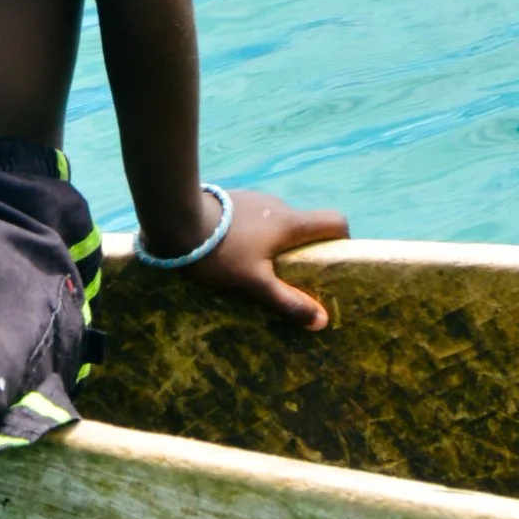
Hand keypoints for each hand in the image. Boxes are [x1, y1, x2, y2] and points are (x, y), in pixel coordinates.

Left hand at [188, 192, 348, 330]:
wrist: (177, 218)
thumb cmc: (221, 252)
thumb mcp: (255, 282)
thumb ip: (287, 301)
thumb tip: (322, 321)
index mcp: (291, 222)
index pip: (335, 220)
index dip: (340, 239)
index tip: (330, 261)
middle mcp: (278, 204)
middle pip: (304, 224)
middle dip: (302, 247)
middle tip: (287, 273)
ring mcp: (254, 198)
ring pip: (276, 220)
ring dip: (273, 239)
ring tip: (253, 263)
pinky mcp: (232, 198)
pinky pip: (253, 216)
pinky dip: (252, 231)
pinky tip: (231, 246)